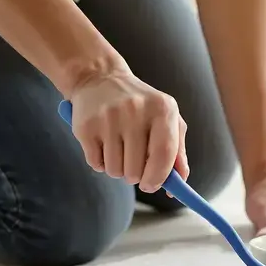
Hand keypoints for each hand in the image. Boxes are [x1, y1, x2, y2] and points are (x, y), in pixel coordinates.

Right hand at [69, 68, 188, 192]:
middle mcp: (135, 110)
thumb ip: (177, 150)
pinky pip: (96, 164)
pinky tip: (103, 143)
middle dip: (136, 175)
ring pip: (115, 170)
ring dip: (117, 168)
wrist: (100, 79)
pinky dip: (100, 161)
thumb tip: (179, 181)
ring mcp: (108, 117)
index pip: (164, 154)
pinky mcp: (86, 126)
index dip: (159, 177)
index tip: (152, 185)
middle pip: (136, 170)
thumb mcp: (165, 118)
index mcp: (162, 108)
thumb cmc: (139, 106)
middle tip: (133, 161)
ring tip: (118, 147)